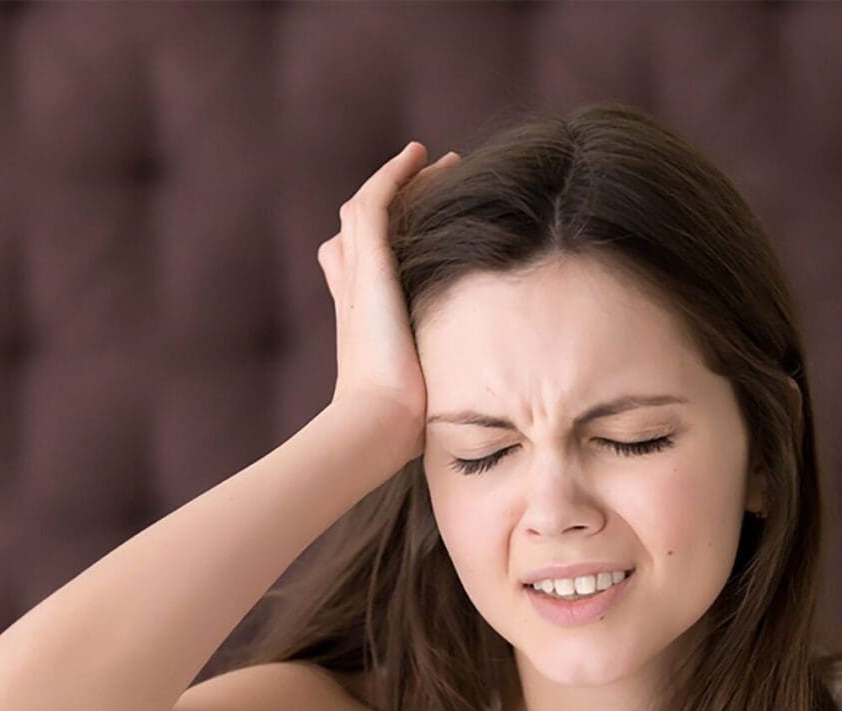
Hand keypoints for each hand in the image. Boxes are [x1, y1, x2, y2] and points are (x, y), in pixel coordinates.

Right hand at [318, 141, 461, 458]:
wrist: (379, 423)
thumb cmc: (408, 423)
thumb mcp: (428, 392)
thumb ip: (442, 379)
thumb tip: (487, 394)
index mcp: (363, 320)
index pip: (360, 266)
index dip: (388, 241)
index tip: (423, 227)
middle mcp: (353, 292)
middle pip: (361, 230)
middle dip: (398, 201)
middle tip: (436, 179)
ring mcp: (357, 276)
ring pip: (369, 209)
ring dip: (404, 182)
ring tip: (440, 163)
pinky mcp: (368, 266)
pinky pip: (377, 203)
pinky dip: (394, 175)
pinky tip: (419, 156)